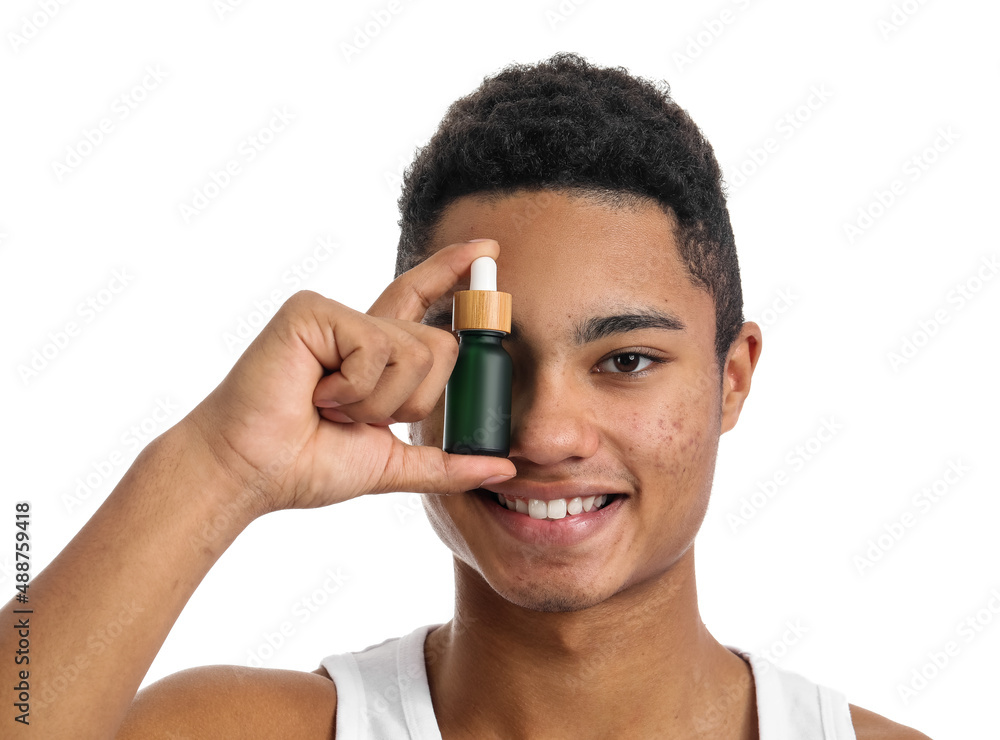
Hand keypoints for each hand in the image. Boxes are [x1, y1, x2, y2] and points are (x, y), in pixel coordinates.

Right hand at [182, 239, 515, 514]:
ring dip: (378, 403)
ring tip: (328, 408)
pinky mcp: (314, 310)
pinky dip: (354, 389)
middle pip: (440, 347)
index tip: (488, 248)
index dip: (454, 273)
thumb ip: (446, 464)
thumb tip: (504, 469)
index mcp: (375, 355)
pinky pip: (377, 348)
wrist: (252, 472)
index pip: (423, 304)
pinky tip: (315, 394)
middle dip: (411, 401)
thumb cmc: (306, 464)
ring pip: (415, 352)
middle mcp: (359, 327)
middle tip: (354, 418)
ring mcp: (336, 314)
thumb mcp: (391, 464)